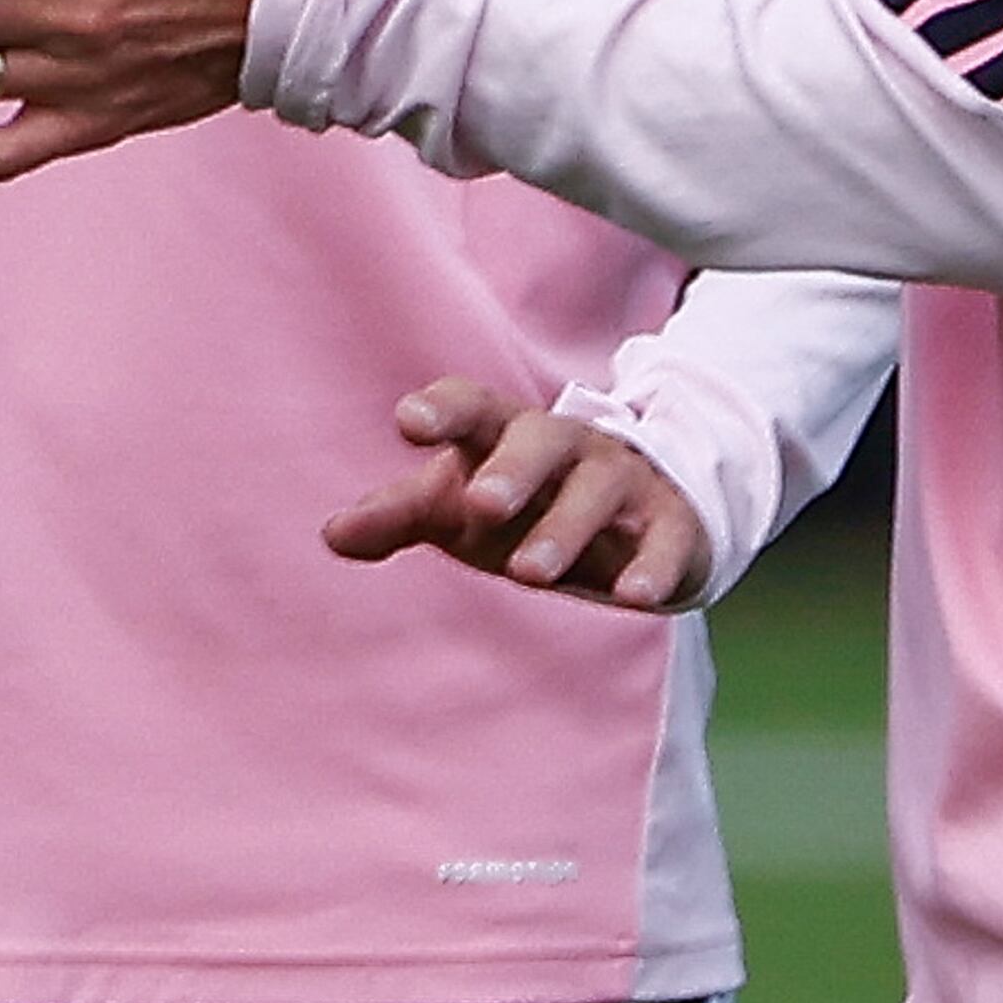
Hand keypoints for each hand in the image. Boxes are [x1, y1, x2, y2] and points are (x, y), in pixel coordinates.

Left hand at [327, 377, 715, 611]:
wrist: (643, 508)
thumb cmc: (529, 502)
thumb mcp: (462, 506)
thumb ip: (400, 514)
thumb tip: (330, 534)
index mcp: (508, 433)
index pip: (474, 405)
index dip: (443, 409)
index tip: (409, 421)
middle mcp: (568, 446)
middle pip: (541, 440)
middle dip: (513, 470)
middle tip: (480, 505)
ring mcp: (624, 481)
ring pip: (598, 491)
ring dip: (565, 529)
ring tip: (529, 572)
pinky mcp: (672, 524)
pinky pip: (665, 540)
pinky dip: (652, 566)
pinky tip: (634, 597)